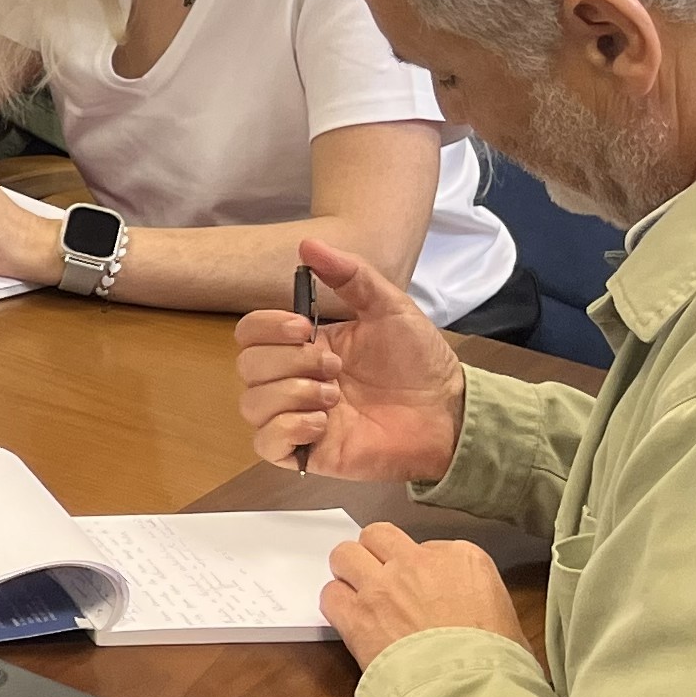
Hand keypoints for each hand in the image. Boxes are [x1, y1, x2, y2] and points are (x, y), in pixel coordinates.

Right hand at [234, 233, 467, 483]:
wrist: (448, 412)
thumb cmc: (420, 361)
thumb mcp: (388, 306)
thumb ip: (350, 274)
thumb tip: (307, 244)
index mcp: (304, 345)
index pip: (250, 333)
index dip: (267, 328)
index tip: (305, 329)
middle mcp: (293, 379)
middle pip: (247, 366)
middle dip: (289, 362)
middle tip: (335, 367)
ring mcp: (296, 416)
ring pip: (251, 404)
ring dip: (290, 394)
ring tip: (334, 396)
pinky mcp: (306, 452)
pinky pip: (265, 442)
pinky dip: (287, 428)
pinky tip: (322, 424)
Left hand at [319, 520, 528, 669]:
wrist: (474, 689)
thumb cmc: (501, 662)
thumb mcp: (506, 617)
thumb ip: (477, 598)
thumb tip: (463, 611)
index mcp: (462, 558)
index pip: (427, 546)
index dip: (420, 570)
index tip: (422, 591)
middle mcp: (418, 562)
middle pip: (379, 537)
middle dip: (376, 556)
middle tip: (380, 582)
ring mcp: (383, 586)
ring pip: (345, 554)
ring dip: (348, 573)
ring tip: (358, 596)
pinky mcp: (357, 615)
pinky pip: (330, 594)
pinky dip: (336, 605)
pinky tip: (349, 621)